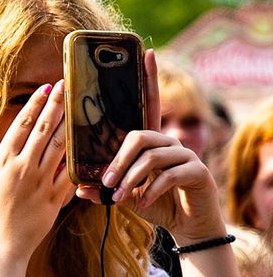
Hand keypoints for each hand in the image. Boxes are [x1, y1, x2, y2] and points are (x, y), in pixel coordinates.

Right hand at [0, 81, 73, 259]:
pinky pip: (70, 173)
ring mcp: (42, 182)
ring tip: (79, 107)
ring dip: (70, 124)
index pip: (22, 124)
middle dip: (57, 106)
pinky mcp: (56, 198)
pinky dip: (79, 158)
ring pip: (61, 146)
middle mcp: (25, 167)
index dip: (35, 104)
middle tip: (68, 87)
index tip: (46, 88)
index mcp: (3, 161)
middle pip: (45, 129)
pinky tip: (88, 144)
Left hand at [79, 51, 225, 242]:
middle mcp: (169, 141)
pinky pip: (169, 175)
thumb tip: (79, 187)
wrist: (186, 224)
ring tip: (119, 196)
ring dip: (131, 178)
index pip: (149, 103)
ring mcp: (186, 154)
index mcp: (151, 140)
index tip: (148, 52)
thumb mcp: (124, 194)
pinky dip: (150, 191)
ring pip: (152, 156)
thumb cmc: (152, 202)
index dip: (150, 77)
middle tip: (107, 181)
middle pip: (140, 135)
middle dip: (119, 160)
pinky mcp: (198, 171)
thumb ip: (104, 187)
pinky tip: (141, 203)